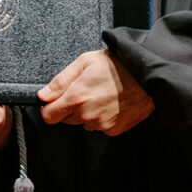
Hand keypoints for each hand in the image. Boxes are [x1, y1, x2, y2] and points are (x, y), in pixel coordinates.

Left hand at [37, 49, 152, 135]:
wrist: (147, 75)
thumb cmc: (118, 65)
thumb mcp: (85, 61)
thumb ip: (61, 81)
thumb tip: (44, 95)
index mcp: (77, 97)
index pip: (49, 116)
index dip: (50, 108)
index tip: (54, 102)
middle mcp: (88, 114)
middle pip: (67, 119)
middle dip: (71, 108)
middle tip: (85, 91)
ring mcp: (102, 124)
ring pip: (84, 123)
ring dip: (88, 113)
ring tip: (101, 95)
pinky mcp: (115, 129)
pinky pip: (101, 127)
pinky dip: (103, 118)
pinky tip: (111, 103)